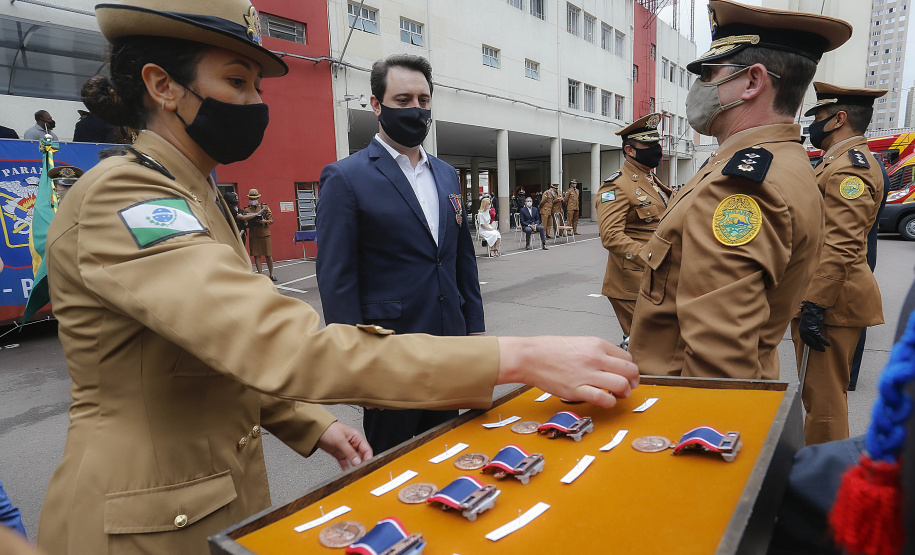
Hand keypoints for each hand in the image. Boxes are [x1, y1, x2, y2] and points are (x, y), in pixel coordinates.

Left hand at [316, 422, 372, 470]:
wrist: (315, 431)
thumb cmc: (328, 429)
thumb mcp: (340, 440)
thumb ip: (349, 451)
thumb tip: (357, 461)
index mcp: (356, 437)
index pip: (366, 449)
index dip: (368, 457)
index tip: (367, 465)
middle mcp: (353, 444)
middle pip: (361, 456)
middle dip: (361, 463)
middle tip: (361, 471)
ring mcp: (346, 450)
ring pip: (353, 461)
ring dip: (354, 467)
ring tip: (355, 473)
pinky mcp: (340, 454)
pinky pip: (345, 463)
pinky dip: (346, 468)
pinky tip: (347, 472)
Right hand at [496, 336, 638, 408]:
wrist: (529, 357)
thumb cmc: (549, 349)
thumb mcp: (579, 342)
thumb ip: (597, 351)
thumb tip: (611, 363)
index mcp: (596, 344)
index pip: (627, 357)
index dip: (630, 369)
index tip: (627, 374)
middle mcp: (595, 358)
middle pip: (630, 371)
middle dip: (633, 381)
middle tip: (630, 386)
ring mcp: (587, 374)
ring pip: (621, 385)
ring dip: (624, 393)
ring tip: (619, 395)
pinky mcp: (577, 390)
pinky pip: (603, 399)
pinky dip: (610, 402)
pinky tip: (606, 401)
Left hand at [799, 301, 830, 351]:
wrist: (812, 310)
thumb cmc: (811, 315)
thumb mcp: (808, 324)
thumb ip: (809, 330)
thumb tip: (814, 336)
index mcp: (801, 330)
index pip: (805, 340)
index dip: (810, 345)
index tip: (814, 347)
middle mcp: (803, 332)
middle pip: (809, 342)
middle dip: (815, 347)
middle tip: (820, 350)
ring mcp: (808, 331)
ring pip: (815, 341)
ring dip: (820, 346)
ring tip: (824, 349)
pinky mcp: (814, 330)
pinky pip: (819, 338)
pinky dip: (824, 341)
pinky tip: (827, 344)